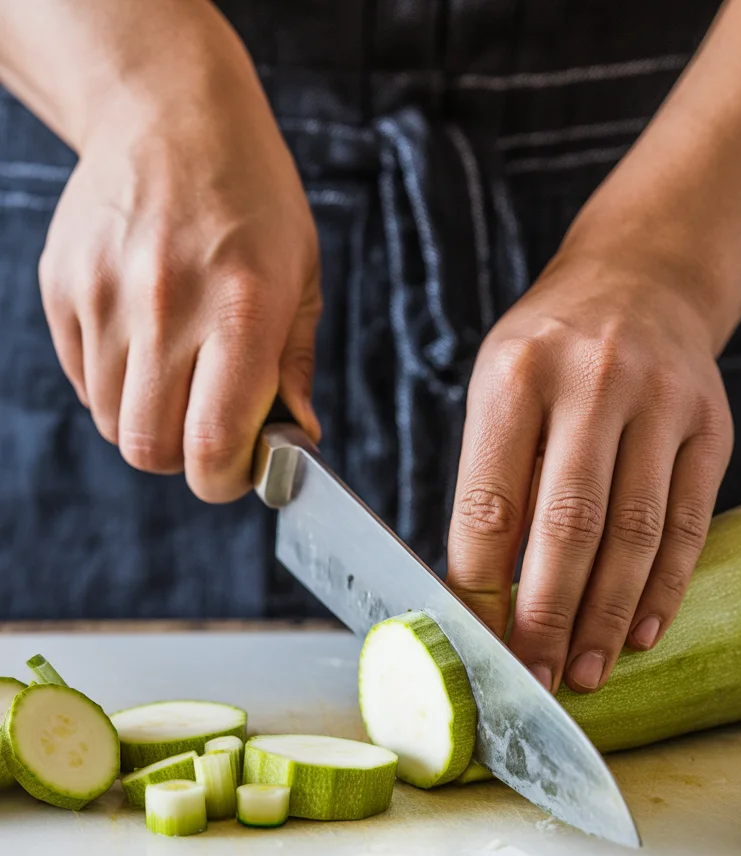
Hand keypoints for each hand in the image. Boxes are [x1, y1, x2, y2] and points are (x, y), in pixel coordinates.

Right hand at [38, 14, 320, 501]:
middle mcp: (166, 304)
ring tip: (178, 377)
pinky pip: (84, 381)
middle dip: (185, 459)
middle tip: (208, 432)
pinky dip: (115, 387)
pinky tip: (144, 344)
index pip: (212, 442)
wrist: (168, 113)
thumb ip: (294, 368)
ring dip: (148, 422)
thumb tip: (296, 442)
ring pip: (112, 423)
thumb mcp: (300, 276)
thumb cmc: (251, 200)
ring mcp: (105, 295)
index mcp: (240, 307)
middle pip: (150, 448)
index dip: (224, 479)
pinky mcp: (63, 287)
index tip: (238, 470)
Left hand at [447, 246, 732, 692]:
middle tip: (535, 679)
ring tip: (587, 672)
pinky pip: (690, 522)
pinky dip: (665, 587)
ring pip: (636, 532)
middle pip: (569, 525)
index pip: (492, 503)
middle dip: (548, 616)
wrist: (642, 280)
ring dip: (608, 616)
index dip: (482, 588)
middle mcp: (593, 382)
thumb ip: (493, 482)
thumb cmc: (550, 355)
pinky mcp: (712, 425)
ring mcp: (662, 401)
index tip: (478, 645)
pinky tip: (641, 631)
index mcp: (517, 376)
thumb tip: (480, 598)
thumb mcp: (498, 391)